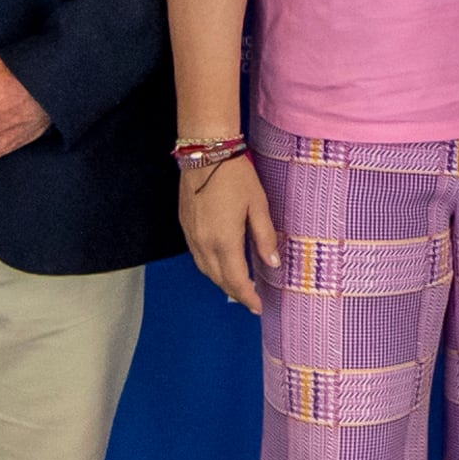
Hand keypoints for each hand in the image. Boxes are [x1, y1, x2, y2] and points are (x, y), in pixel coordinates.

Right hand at [179, 154, 278, 314]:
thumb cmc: (236, 176)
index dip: (248, 296)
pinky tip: (221, 264)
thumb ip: (265, 237)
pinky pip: (197, 256)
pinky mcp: (185, 226)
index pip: (236, 280)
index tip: (258, 307)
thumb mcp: (258, 205)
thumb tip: (273, 264)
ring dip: (221, 281)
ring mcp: (191, 236)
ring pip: (205, 269)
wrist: (205, 153)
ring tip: (239, 285)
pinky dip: (210, 267)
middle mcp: (204, 243)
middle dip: (235, 292)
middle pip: (219, 278)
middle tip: (251, 299)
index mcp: (224, 241)